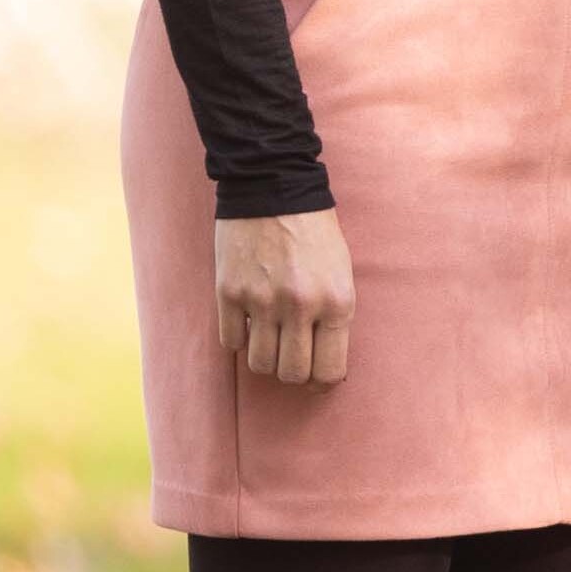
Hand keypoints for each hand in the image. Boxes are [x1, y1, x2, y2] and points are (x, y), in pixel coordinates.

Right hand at [215, 206, 353, 386]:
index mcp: (337, 302)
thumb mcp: (341, 273)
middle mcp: (301, 306)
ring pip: (259, 364)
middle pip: (291, 374)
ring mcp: (263, 301)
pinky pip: (230, 342)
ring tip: (269, 339)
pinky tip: (247, 321)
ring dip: (264, 359)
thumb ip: (334, 316)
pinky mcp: (229, 293)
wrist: (275, 189)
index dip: (322, 382)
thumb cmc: (315, 233)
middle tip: (291, 359)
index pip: (330, 370)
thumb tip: (323, 366)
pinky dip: (238, 339)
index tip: (316, 379)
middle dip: (292, 374)